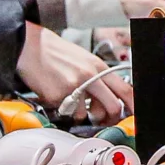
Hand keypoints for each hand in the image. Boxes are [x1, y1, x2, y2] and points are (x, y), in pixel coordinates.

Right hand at [18, 23, 133, 121]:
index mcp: (98, 66)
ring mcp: (74, 87)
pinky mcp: (58, 96)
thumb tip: (109, 99)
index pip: (125, 89)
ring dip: (80, 112)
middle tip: (101, 118)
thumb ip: (97, 78)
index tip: (135, 115)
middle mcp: (90, 76)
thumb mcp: (83, 60)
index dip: (133, 105)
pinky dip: (63, 108)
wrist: (30, 46)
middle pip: (112, 107)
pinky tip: (56, 94)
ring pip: (87, 113)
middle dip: (109, 118)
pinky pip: (67, 112)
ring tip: (70, 99)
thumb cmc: (55, 53)